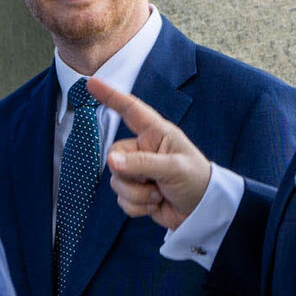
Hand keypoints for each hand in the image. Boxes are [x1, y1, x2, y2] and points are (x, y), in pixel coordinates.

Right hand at [89, 78, 212, 229]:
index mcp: (156, 134)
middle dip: (130, 174)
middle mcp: (143, 149)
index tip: (91, 83)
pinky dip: (138, 207)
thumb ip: (142, 163)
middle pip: (114, 156)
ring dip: (137, 194)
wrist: (204, 212)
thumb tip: (111, 162)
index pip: (130, 110)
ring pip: (116, 181)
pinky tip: (156, 205)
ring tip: (159, 194)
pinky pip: (122, 200)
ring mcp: (138, 172)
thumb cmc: (197, 181)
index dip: (110, 96)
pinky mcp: (136, 193)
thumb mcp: (174, 168)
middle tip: (153, 182)